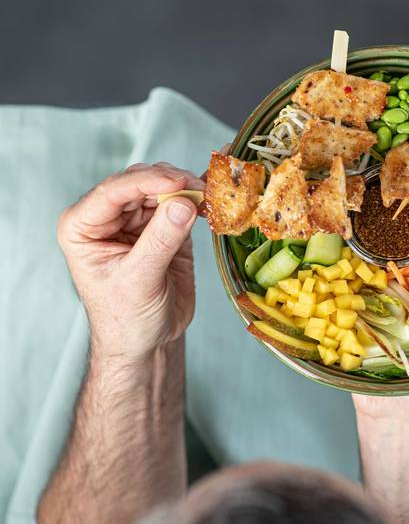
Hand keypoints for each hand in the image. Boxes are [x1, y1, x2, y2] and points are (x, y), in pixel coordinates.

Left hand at [57, 162, 203, 360]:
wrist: (146, 341)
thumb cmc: (126, 319)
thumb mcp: (139, 281)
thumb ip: (160, 241)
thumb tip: (183, 203)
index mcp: (83, 227)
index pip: (113, 192)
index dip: (146, 182)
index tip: (178, 182)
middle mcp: (107, 217)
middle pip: (139, 183)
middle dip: (171, 183)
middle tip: (201, 191)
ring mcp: (137, 220)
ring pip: (163, 188)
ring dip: (188, 189)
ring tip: (210, 198)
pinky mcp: (164, 226)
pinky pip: (181, 204)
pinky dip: (197, 202)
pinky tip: (211, 204)